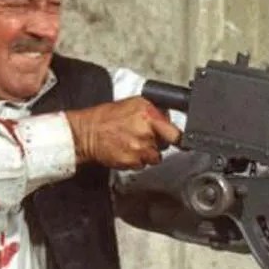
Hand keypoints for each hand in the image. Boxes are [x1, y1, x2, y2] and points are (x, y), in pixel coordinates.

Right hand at [67, 97, 181, 168]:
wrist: (87, 132)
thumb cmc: (107, 118)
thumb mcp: (134, 104)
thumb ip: (154, 111)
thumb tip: (168, 118)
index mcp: (148, 115)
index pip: (175, 133)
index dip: (179, 138)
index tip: (181, 141)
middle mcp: (146, 132)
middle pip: (166, 145)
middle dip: (158, 142)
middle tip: (144, 137)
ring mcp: (140, 149)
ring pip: (155, 157)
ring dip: (147, 153)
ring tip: (133, 143)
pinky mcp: (132, 162)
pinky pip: (142, 165)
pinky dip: (136, 160)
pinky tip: (126, 150)